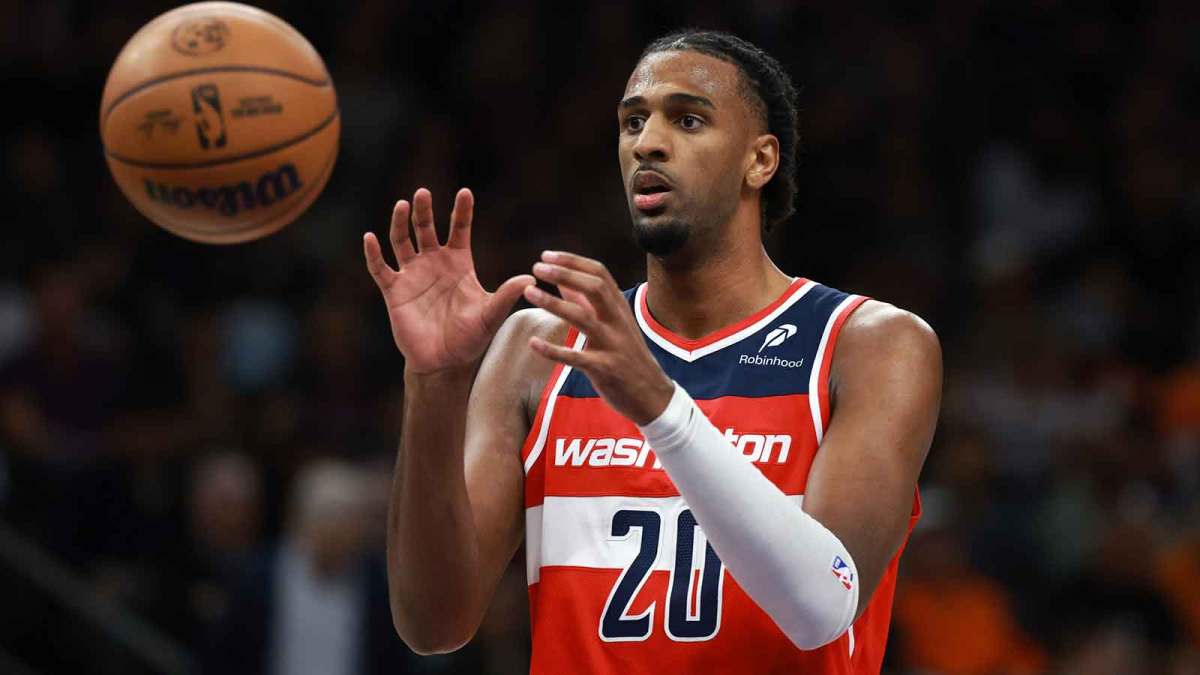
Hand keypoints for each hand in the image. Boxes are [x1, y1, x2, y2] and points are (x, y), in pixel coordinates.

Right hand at [364, 188, 533, 373]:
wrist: (444, 362)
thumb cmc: (470, 337)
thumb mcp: (490, 315)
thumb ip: (506, 295)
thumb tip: (531, 279)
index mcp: (458, 262)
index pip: (459, 229)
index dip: (461, 211)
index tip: (465, 192)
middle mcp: (434, 263)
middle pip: (426, 228)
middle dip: (424, 210)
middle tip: (423, 192)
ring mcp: (412, 274)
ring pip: (402, 240)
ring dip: (399, 223)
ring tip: (401, 205)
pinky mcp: (394, 290)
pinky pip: (380, 268)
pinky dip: (373, 254)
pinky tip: (369, 238)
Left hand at [524, 251, 674, 424]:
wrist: (652, 395)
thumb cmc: (627, 357)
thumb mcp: (613, 325)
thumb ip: (587, 303)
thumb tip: (562, 281)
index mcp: (620, 308)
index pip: (599, 274)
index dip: (572, 262)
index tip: (546, 256)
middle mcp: (618, 322)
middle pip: (594, 288)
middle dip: (565, 273)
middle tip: (537, 267)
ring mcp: (613, 345)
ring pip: (583, 318)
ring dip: (554, 303)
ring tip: (529, 293)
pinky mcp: (605, 369)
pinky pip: (576, 358)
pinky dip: (553, 350)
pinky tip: (533, 343)